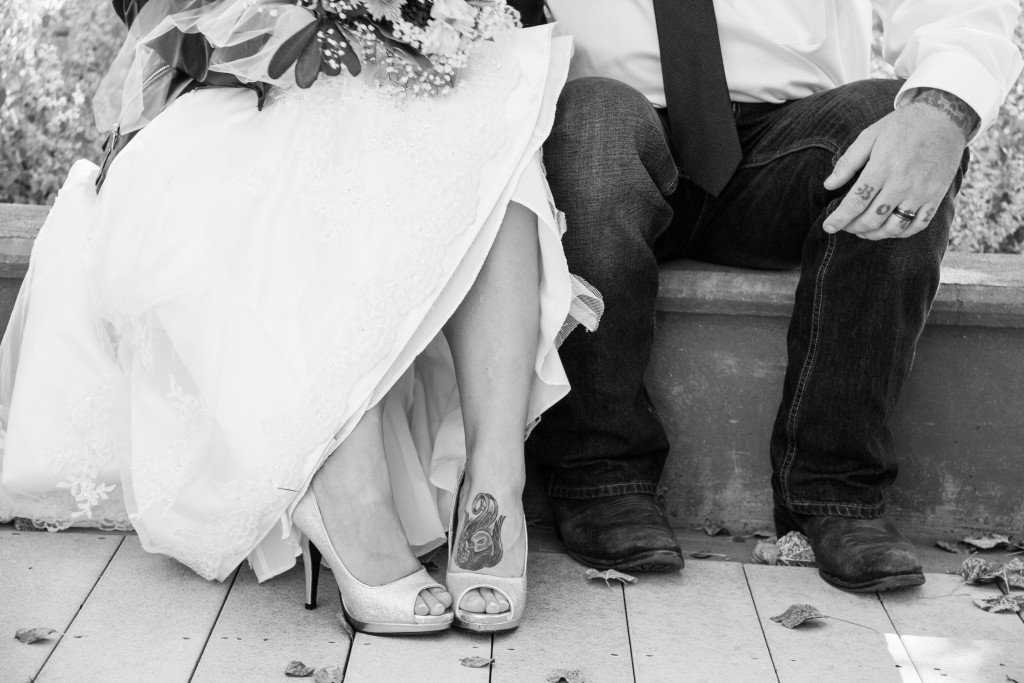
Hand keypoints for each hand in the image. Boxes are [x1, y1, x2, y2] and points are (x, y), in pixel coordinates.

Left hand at [821, 88, 977, 240]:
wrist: (945, 118)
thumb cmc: (902, 126)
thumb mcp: (870, 136)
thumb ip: (848, 162)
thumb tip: (828, 185)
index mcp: (882, 167)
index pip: (856, 202)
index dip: (839, 219)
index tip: (828, 227)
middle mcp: (902, 184)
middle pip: (872, 219)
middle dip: (852, 227)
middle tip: (844, 226)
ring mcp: (921, 192)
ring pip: (893, 227)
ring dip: (874, 234)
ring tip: (862, 231)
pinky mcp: (936, 197)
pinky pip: (917, 225)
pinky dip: (900, 233)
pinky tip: (888, 229)